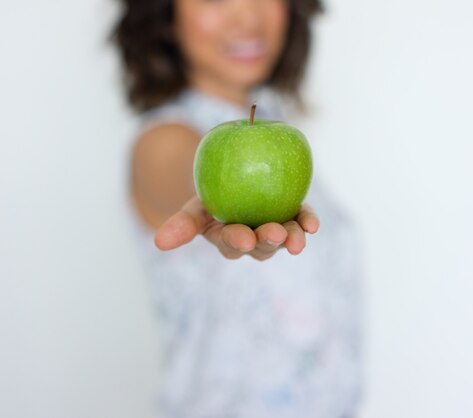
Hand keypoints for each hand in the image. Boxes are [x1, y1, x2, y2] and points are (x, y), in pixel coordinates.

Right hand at [154, 196, 319, 260]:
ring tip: (300, 234)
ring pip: (284, 238)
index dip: (238, 241)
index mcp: (228, 239)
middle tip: (275, 234)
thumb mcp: (195, 207)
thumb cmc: (210, 196)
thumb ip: (182, 224)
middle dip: (269, 241)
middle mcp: (253, 240)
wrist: (233, 176)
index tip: (244, 237)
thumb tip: (158, 243)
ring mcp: (275, 229)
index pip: (232, 243)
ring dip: (293, 237)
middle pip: (262, 246)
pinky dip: (307, 222)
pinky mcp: (292, 216)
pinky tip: (313, 225)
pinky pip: (301, 221)